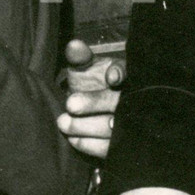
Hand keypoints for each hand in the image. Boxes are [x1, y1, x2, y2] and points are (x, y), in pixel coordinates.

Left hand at [56, 37, 123, 159]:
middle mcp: (132, 101)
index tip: (111, 77)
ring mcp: (129, 126)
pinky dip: (89, 144)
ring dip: (86, 126)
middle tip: (70, 104)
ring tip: (63, 123)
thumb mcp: (87, 68)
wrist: (95, 114)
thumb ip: (80, 57)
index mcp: (126, 77)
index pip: (129, 73)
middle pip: (119, 102)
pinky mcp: (121, 146)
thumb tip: (73, 45)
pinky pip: (108, 149)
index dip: (121, 74)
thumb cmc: (93, 85)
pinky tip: (72, 138)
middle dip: (95, 102)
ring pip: (113, 128)